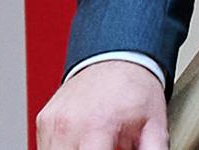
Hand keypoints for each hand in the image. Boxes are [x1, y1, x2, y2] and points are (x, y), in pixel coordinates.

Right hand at [34, 60, 166, 149]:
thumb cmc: (136, 89)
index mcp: (98, 127)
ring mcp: (52, 122)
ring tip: (97, 142)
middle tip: (108, 145)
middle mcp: (70, 125)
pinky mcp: (43, 120)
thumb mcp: (155, 124)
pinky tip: (84, 140)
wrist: (118, 57)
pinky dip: (64, 147)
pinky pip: (47, 146)